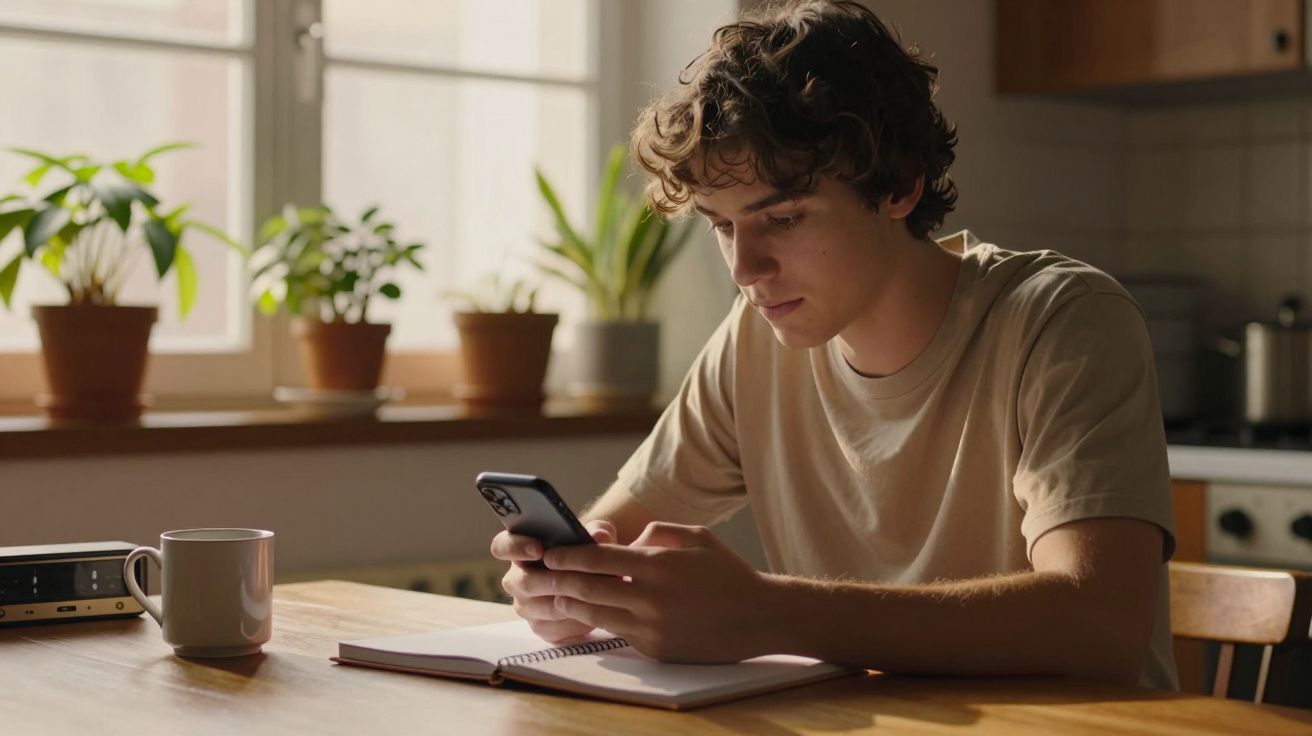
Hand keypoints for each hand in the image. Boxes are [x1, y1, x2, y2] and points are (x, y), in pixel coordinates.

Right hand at [491, 520, 616, 642]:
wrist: (597, 580)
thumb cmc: (588, 551)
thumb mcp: (595, 536)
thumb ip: (598, 531)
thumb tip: (600, 536)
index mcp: (520, 550)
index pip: (502, 547)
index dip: (517, 547)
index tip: (539, 548)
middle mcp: (516, 580)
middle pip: (524, 583)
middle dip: (552, 580)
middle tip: (579, 577)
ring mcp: (526, 606)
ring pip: (542, 608)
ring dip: (569, 601)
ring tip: (596, 595)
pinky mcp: (541, 628)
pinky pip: (555, 629)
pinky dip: (576, 622)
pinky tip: (594, 613)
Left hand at [540, 522, 772, 662]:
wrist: (760, 617)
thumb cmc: (727, 572)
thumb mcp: (695, 537)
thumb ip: (655, 533)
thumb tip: (624, 544)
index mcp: (658, 566)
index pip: (598, 560)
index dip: (568, 555)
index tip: (551, 552)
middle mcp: (651, 599)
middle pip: (587, 589)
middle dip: (559, 580)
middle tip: (541, 573)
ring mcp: (652, 628)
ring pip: (596, 614)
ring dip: (572, 603)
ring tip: (558, 593)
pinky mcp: (656, 650)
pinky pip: (618, 632)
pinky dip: (603, 620)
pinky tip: (592, 612)